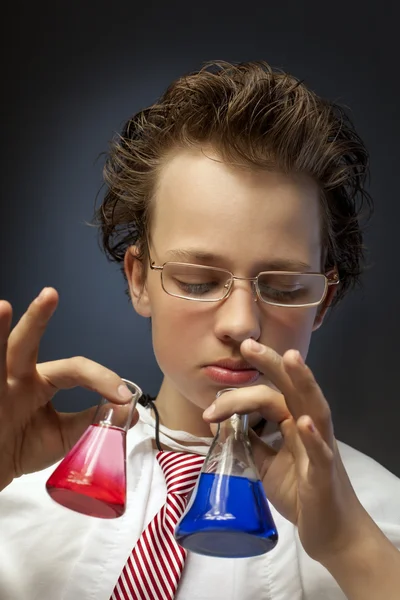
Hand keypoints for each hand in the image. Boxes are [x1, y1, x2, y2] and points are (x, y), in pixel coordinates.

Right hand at [0, 288, 137, 490]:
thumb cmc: (23, 448)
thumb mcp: (64, 435)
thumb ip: (93, 422)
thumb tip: (132, 410)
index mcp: (41, 381)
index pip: (74, 370)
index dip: (100, 378)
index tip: (123, 394)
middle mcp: (17, 376)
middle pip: (26, 344)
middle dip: (37, 319)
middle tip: (50, 294)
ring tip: (1, 308)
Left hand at [203, 338, 369, 563]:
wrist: (330, 531)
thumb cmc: (301, 493)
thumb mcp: (267, 463)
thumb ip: (252, 441)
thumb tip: (228, 423)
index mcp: (293, 423)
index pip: (267, 396)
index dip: (238, 396)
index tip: (209, 410)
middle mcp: (308, 427)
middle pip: (292, 388)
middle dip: (273, 363)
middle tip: (248, 344)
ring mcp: (320, 448)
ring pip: (315, 407)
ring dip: (304, 382)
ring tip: (291, 359)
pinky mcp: (325, 474)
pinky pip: (321, 452)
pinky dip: (313, 436)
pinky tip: (304, 422)